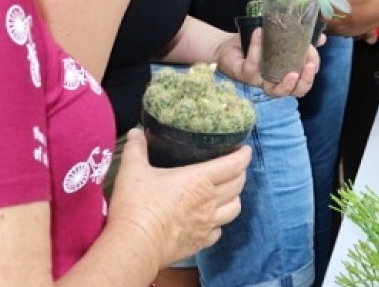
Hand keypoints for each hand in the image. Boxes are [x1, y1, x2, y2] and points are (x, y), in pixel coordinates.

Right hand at [107, 128, 250, 266]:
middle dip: (240, 174)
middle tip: (235, 168)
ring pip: (234, 208)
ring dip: (234, 198)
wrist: (134, 246)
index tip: (245, 150)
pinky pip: (218, 232)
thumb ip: (136, 150)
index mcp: (200, 180)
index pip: (234, 165)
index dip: (244, 155)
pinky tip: (211, 222)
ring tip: (228, 192)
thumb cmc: (136, 206)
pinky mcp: (199, 243)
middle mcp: (209, 201)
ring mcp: (207, 224)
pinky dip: (219, 224)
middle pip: (238, 185)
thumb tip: (135, 132)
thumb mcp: (133, 172)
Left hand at [215, 29, 318, 97]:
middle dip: (305, 82)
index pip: (304, 80)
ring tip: (293, 73)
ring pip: (275, 91)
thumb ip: (301, 40)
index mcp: (285, 75)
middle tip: (310, 68)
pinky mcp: (244, 74)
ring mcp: (260, 80)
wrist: (228, 46)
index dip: (311, 72)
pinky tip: (259, 32)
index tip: (313, 58)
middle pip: (295, 92)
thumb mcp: (281, 40)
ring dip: (286, 84)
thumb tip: (322, 38)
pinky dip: (256, 47)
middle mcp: (274, 82)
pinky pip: (253, 64)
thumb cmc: (258, 45)